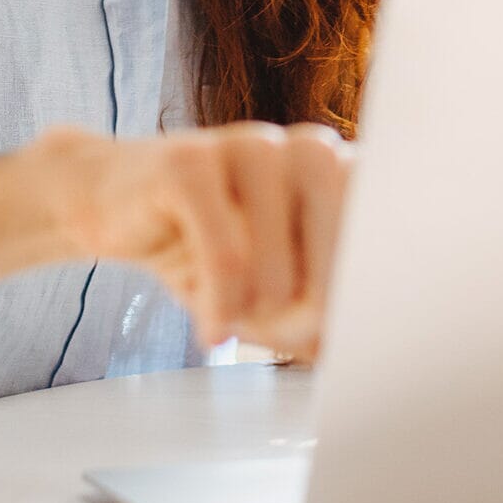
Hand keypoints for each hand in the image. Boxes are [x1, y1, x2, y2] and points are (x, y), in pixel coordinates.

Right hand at [30, 122, 351, 358]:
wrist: (111, 206)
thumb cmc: (207, 248)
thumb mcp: (274, 288)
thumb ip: (319, 313)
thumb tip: (357, 358)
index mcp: (341, 173)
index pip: (391, 218)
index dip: (379, 280)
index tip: (364, 329)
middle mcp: (308, 147)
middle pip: (347, 226)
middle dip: (326, 297)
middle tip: (298, 338)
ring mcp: (250, 144)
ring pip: (284, 243)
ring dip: (267, 301)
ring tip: (245, 324)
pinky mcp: (189, 161)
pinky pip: (223, 248)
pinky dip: (223, 301)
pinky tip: (212, 332)